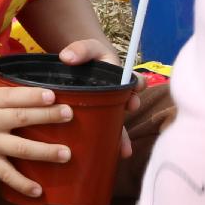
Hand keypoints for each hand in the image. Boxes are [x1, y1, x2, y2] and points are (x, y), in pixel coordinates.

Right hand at [0, 81, 72, 199]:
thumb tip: (16, 85)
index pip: (13, 96)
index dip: (33, 95)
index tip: (52, 95)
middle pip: (21, 118)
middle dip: (47, 117)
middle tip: (70, 115)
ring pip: (20, 148)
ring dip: (44, 151)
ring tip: (66, 154)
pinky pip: (5, 174)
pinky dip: (22, 184)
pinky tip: (39, 191)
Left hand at [57, 36, 146, 156]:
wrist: (76, 64)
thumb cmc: (86, 56)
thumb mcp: (87, 48)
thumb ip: (80, 49)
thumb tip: (67, 57)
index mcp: (119, 78)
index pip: (134, 82)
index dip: (137, 87)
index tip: (134, 91)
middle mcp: (117, 95)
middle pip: (126, 106)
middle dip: (129, 113)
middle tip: (128, 114)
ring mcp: (106, 108)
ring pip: (116, 123)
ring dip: (121, 137)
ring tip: (123, 151)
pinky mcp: (95, 117)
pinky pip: (103, 131)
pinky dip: (105, 143)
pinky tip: (106, 155)